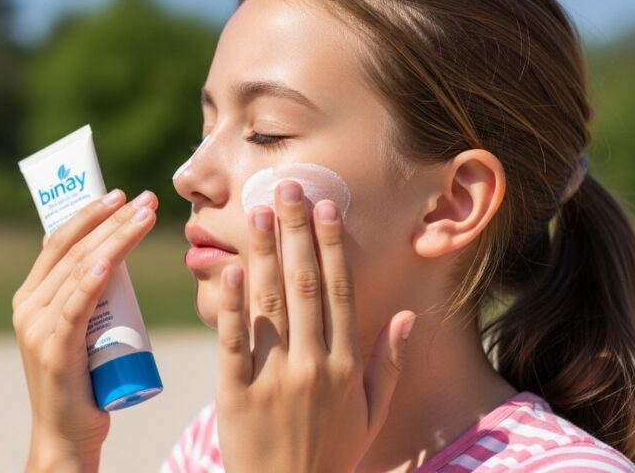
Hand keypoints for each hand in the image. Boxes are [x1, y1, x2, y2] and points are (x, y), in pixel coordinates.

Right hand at [12, 189, 157, 471]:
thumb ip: (84, 299)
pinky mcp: (53, 350)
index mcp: (30, 298)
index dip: (89, 214)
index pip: (60, 243)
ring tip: (145, 216)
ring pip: (80, 270)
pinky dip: (92, 279)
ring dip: (116, 238)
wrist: (68, 435)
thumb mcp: (80, 330)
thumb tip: (110, 261)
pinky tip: (110, 259)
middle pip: (73, 249)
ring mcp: (37, 327)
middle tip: (145, 198)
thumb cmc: (84, 382)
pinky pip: (75, 306)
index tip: (121, 195)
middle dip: (111, 219)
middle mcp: (27, 307)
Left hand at [215, 180, 415, 472]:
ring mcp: (274, 378)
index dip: (331, 245)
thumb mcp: (370, 416)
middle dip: (296, 232)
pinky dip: (231, 306)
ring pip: (271, 304)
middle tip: (287, 188)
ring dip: (265, 253)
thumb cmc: (330, 457)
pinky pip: (233, 343)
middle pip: (304, 285)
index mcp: (346, 365)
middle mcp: (313, 365)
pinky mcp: (235, 394)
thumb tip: (405, 317)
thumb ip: (387, 364)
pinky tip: (230, 270)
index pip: (338, 291)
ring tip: (259, 210)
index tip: (326, 207)